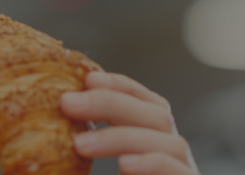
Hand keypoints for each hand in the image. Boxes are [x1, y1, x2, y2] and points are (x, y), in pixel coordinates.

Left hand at [60, 71, 198, 174]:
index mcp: (155, 141)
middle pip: (157, 115)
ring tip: (80, 144)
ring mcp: (184, 170)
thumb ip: (85, 143)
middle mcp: (174, 153)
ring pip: (169, 142)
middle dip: (111, 103)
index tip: (88, 79)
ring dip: (121, 137)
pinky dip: (152, 163)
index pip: (146, 101)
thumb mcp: (96, 157)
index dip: (119, 86)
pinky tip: (125, 164)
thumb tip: (60, 108)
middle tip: (68, 103)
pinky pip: (178, 170)